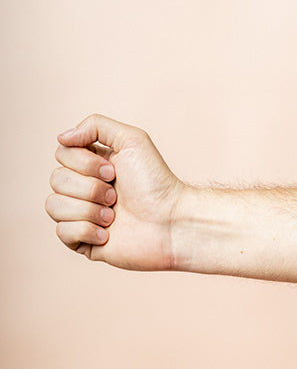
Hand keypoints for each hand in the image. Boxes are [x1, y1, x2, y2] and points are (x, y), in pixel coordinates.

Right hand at [45, 113, 185, 269]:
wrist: (171, 223)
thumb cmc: (156, 183)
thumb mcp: (131, 139)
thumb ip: (95, 125)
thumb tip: (61, 138)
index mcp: (91, 166)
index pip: (61, 155)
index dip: (84, 163)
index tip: (113, 172)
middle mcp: (84, 190)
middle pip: (56, 179)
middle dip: (90, 188)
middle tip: (117, 196)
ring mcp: (83, 217)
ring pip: (54, 205)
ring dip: (87, 210)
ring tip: (113, 216)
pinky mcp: (84, 243)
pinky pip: (61, 232)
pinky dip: (85, 231)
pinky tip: (108, 236)